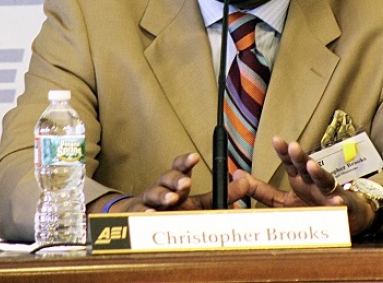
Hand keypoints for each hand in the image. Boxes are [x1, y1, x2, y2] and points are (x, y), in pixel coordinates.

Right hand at [100, 153, 250, 212]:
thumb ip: (223, 194)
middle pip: (166, 178)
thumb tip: (245, 181)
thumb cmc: (174, 213)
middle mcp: (161, 190)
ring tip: (171, 198)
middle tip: (186, 183)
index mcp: (176, 185)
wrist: (140, 225)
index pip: (180, 168)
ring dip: (162, 195)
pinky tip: (149, 213)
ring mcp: (147, 203)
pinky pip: (139, 214)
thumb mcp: (200, 204)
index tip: (195, 158)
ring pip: (153, 194)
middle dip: (176, 179)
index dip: (186, 162)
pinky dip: (144, 213)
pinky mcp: (137, 217)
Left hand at [233, 137, 375, 234]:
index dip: (283, 151)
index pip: (290, 162)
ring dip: (318, 173)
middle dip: (299, 156)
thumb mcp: (282, 201)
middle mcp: (313, 183)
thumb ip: (260, 190)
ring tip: (311, 166)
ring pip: (324, 181)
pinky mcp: (343, 208)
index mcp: (299, 179)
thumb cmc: (314, 207)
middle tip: (292, 146)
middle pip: (306, 166)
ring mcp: (329, 193)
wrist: (347, 218)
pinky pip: (340, 206)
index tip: (276, 139)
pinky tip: (337, 201)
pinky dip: (339, 203)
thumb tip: (236, 177)